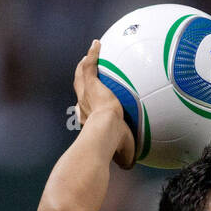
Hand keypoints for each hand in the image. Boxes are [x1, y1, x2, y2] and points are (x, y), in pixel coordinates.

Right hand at [74, 39, 135, 168]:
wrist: (105, 132)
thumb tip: (130, 166)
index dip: (86, 107)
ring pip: (81, 75)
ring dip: (84, 64)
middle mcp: (84, 105)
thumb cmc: (112, 145)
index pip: (85, 110)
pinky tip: (97, 44)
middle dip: (82, 81)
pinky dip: (92, 54)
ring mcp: (85, 93)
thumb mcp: (121, 152)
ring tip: (89, 54)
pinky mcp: (90, 84)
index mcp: (89, 119)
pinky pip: (90, 65)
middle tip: (85, 73)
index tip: (89, 106)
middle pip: (80, 89)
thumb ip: (124, 157)